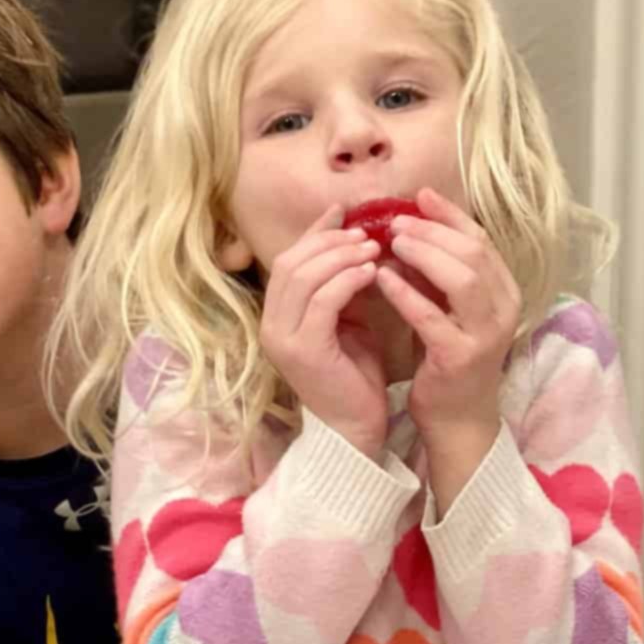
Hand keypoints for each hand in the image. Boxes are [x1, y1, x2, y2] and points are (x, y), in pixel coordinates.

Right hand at [259, 205, 389, 458]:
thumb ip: (343, 286)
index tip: (346, 213)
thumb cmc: (355, 377)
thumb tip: (358, 239)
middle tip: (365, 230)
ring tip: (372, 247)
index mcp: (277, 317)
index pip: (289, 260)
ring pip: (304, 277)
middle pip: (292, 262)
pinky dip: (347, 280)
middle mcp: (271, 326)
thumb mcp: (347, 320)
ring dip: (341, 255)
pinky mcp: (304, 350)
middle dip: (329, 240)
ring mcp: (283, 339)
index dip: (316, 232)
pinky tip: (372, 272)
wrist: (356, 429)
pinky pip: (323, 301)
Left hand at [379, 186, 520, 445]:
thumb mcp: (446, 309)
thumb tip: (407, 231)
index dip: (450, 214)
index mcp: (504, 292)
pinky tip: (382, 278)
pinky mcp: (459, 357)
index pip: (481, 239)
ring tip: (392, 242)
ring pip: (462, 277)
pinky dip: (406, 293)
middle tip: (396, 220)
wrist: (457, 419)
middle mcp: (503, 309)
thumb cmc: (447, 359)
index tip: (419, 195)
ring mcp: (485, 334)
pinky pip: (431, 316)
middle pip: (473, 252)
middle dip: (434, 230)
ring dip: (425, 253)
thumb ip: (435, 274)